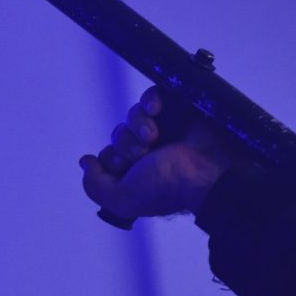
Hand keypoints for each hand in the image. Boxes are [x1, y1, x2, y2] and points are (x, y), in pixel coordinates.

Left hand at [79, 87, 236, 219]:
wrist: (209, 171)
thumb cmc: (168, 187)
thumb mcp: (124, 199)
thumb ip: (96, 187)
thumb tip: (86, 162)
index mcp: (137, 173)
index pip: (109, 156)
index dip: (111, 158)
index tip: (124, 165)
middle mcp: (150, 151)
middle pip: (119, 135)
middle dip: (126, 143)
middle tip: (143, 153)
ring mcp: (165, 129)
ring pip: (133, 115)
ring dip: (137, 124)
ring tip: (153, 136)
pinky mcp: (178, 109)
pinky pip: (154, 95)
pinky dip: (150, 99)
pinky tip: (156, 109)